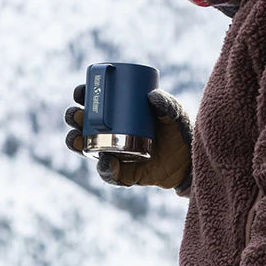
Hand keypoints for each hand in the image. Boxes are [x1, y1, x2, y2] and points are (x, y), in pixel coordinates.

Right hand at [64, 84, 192, 193]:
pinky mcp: (124, 173)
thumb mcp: (175, 113)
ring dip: (77, 143)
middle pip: (84, 124)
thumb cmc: (179, 129)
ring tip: (78, 139)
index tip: (80, 91)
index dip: (83, 96)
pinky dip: (105, 169)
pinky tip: (107, 162)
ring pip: (87, 148)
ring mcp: (115, 153)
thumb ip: (167, 104)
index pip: (96, 102)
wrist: (191, 159)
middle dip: (74, 118)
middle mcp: (113, 133)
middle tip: (76, 114)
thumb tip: (152, 96)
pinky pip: (109, 174)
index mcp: (121, 113)